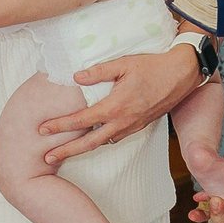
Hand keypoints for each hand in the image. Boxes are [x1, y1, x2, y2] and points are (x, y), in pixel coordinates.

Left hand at [39, 45, 198, 163]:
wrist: (181, 75)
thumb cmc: (152, 67)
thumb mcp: (123, 63)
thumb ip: (98, 71)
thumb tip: (75, 77)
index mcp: (115, 106)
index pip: (80, 120)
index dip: (59, 125)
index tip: (42, 129)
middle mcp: (122, 122)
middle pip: (88, 143)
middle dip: (65, 151)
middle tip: (46, 158)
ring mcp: (131, 127)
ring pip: (102, 143)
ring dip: (81, 149)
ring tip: (63, 153)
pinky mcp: (138, 127)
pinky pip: (114, 138)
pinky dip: (99, 142)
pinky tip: (90, 140)